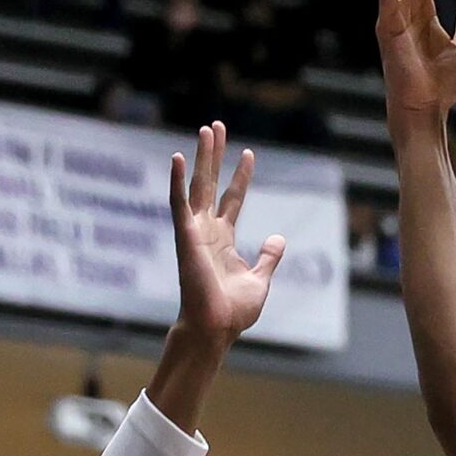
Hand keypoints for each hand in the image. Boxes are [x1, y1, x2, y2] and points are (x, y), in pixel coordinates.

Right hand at [170, 122, 286, 345]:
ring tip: (207, 130)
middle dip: (215, 155)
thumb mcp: (260, 280)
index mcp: (224, 239)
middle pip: (212, 184)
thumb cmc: (233, 311)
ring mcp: (195, 232)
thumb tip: (279, 237)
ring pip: (198, 186)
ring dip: (201, 158)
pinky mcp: (186, 237)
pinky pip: (179, 203)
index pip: (233, 199)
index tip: (249, 154)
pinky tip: (177, 157)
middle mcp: (207, 230)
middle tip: (217, 126)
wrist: (216, 329)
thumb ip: (268, 257)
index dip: (241, 176)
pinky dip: (177, 181)